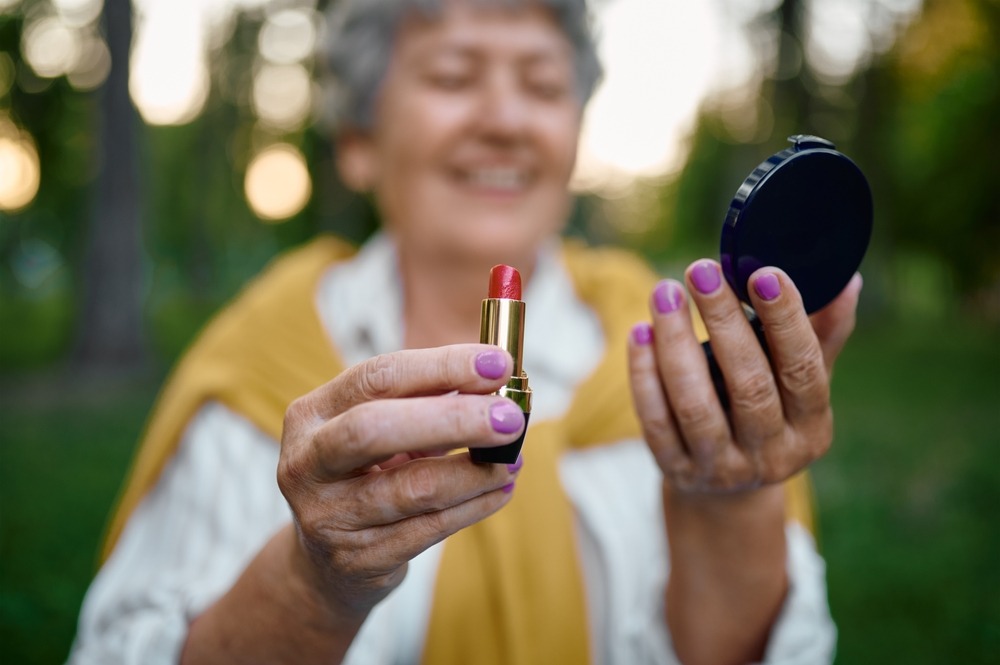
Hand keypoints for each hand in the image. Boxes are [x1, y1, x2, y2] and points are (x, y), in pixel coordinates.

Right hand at [277, 345, 524, 619]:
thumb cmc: (366, 476)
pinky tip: (500, 490)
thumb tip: (496, 384)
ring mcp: (326, 516)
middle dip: (454, 419)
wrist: (327, 563)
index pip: (377, 377)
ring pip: (414, 488)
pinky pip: (430, 529)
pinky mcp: (356, 560)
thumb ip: (428, 402)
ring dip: (475, 472)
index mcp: (311, 415)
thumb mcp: (382, 431)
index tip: (497, 363)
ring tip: (512, 459)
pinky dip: (474, 506)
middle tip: (510, 417)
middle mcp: (306, 463)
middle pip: (375, 429)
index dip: (441, 366)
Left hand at [628, 259, 861, 493]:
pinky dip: (644, 374)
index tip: (763, 273)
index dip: (786, 321)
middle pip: (748, 385)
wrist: (728, 491)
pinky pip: (656, 420)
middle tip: (701, 271)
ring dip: (676, 343)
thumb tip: (845, 280)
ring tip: (664, 292)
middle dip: (723, 322)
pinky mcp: (678, 471)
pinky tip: (639, 332)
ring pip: (695, 404)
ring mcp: (722, 468)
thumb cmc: (770, 414)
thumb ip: (821, 336)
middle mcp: (772, 454)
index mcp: (812, 428)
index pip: (803, 369)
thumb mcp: (800, 386)